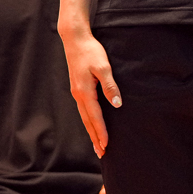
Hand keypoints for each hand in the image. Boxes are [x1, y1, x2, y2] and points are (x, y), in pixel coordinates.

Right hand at [59, 25, 119, 156]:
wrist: (75, 40)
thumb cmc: (91, 52)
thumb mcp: (103, 67)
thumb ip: (110, 86)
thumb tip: (117, 105)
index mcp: (84, 92)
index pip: (95, 117)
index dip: (101, 131)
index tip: (106, 145)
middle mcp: (78, 95)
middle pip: (87, 121)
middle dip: (95, 137)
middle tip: (102, 153)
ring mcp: (77, 92)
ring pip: (84, 117)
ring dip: (91, 131)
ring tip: (97, 144)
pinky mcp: (78, 88)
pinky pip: (84, 109)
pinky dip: (89, 120)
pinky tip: (92, 124)